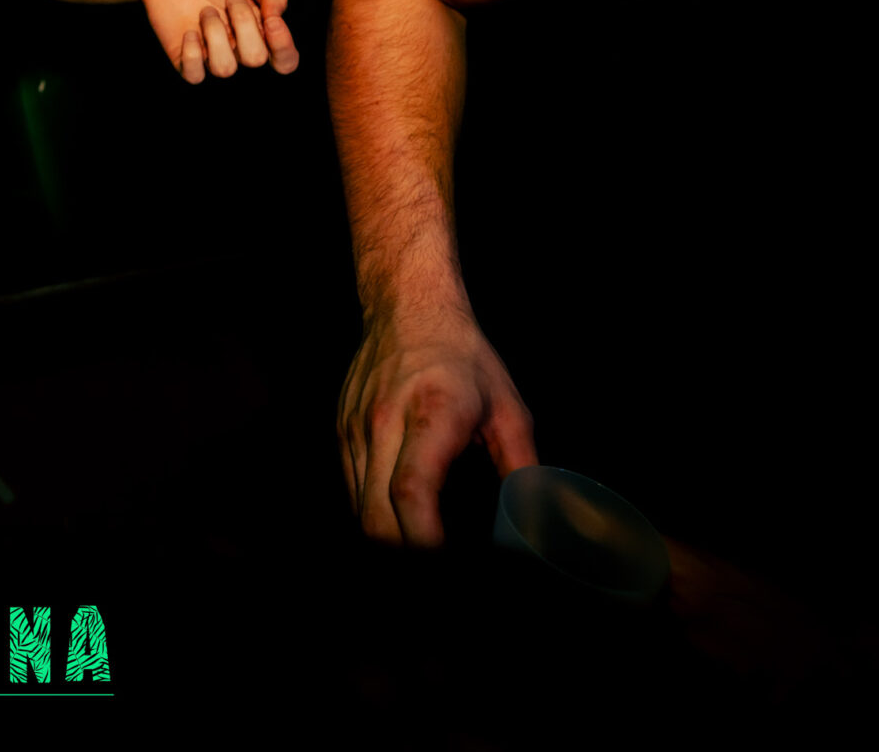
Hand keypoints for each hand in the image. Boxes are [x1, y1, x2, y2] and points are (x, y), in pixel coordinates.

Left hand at [134, 0, 300, 82]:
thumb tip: (279, 17)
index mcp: (261, 31)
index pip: (285, 60)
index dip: (283, 47)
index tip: (271, 21)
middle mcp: (239, 49)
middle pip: (255, 59)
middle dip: (243, 23)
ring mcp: (212, 56)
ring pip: (224, 68)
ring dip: (215, 33)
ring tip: (205, 11)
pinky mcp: (184, 59)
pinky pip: (195, 75)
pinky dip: (192, 54)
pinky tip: (189, 32)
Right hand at [339, 301, 535, 545]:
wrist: (405, 306)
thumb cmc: (462, 357)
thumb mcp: (507, 409)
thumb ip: (522, 467)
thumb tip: (538, 518)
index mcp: (433, 415)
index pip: (413, 491)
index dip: (424, 540)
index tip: (443, 563)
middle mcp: (385, 424)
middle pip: (376, 515)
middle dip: (403, 557)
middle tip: (436, 572)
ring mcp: (356, 430)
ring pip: (359, 510)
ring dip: (388, 542)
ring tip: (422, 554)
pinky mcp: (341, 433)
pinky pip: (352, 492)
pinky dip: (375, 518)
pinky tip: (401, 525)